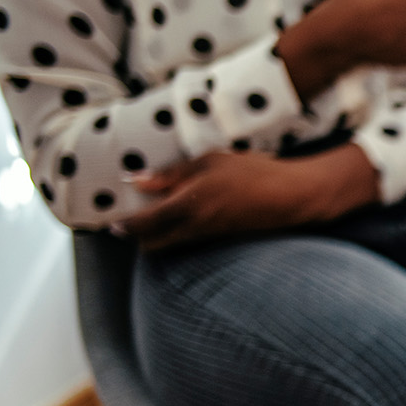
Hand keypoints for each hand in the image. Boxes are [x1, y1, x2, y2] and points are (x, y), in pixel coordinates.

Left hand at [116, 144, 378, 250]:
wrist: (293, 196)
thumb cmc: (253, 172)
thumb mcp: (209, 161)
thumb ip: (171, 174)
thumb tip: (137, 181)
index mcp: (187, 205)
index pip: (142, 224)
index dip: (124, 225)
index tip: (112, 221)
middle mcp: (195, 227)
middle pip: (153, 244)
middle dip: (138, 236)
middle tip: (132, 218)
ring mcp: (210, 236)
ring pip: (171, 245)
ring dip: (158, 235)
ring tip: (155, 216)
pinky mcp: (223, 239)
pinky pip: (189, 241)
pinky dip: (178, 233)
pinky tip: (184, 217)